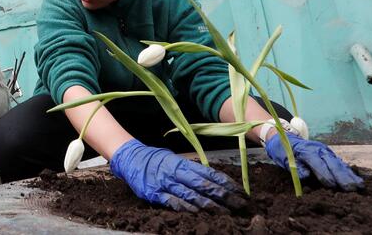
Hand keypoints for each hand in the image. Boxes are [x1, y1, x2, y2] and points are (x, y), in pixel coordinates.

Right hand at [109, 138, 245, 212]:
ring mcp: (167, 183)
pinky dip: (187, 208)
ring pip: (192, 195)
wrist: (131, 158)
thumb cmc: (155, 160)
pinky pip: (174, 202)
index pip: (209, 173)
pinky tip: (198, 213)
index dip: (225, 183)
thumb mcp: (175, 159)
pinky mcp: (156, 194)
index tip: (239, 191)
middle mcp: (177, 172)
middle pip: (204, 185)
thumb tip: (211, 177)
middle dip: (224, 196)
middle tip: (239, 204)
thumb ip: (191, 169)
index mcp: (183, 163)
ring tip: (225, 212)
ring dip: (210, 205)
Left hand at [265, 133, 363, 190]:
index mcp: (306, 150)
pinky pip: (341, 164)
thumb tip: (305, 176)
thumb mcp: (285, 159)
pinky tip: (357, 180)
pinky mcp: (330, 155)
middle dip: (342, 177)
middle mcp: (319, 149)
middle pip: (332, 163)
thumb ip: (295, 167)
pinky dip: (349, 172)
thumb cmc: (284, 151)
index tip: (331, 186)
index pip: (317, 163)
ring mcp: (326, 152)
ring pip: (339, 164)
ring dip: (349, 175)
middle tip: (350, 189)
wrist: (287, 139)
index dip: (324, 174)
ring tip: (359, 186)